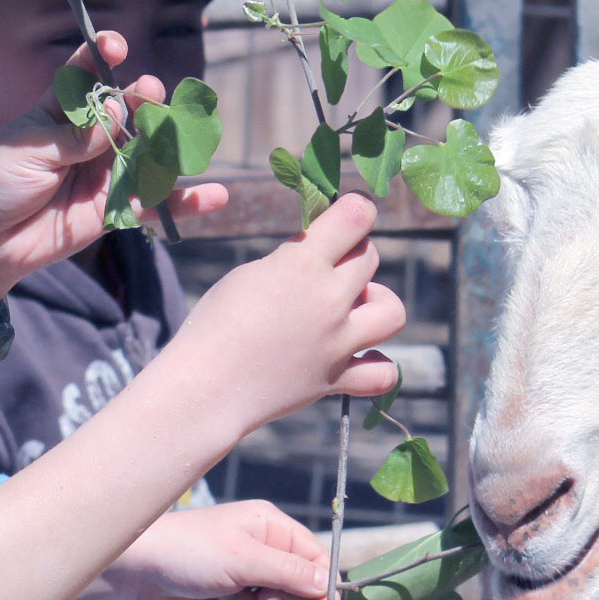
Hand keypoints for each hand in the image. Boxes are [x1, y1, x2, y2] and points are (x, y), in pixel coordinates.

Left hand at [0, 32, 227, 305]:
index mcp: (57, 114)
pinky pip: (154, 204)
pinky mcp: (114, 211)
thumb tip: (115, 110)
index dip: (101, 59)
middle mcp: (87, 140)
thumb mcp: (28, 149)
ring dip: (167, 142)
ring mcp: (103, 174)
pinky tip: (215, 196)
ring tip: (182, 134)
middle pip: (124, 111)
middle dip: (140, 98)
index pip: (83, 77)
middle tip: (148, 93)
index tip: (116, 47)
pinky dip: (185, 203)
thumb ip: (74, 134)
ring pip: (145, 153)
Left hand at [95, 503, 336, 599]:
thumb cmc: (189, 552)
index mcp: (270, 527)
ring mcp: (240, 576)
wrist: (136, 573)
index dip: (322, 586)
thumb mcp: (244, 559)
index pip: (315, 558)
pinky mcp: (222, 599)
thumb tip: (328, 584)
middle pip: (295, 591)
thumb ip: (290, 572)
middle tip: (253, 594)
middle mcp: (259, 550)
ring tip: (217, 594)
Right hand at [143, 194, 403, 436]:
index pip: (356, 216)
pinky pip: (384, 373)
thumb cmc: (214, 325)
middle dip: (352, 254)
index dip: (356, 211)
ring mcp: (338, 343)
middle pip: (369, 257)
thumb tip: (319, 257)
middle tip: (326, 266)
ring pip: (392, 310)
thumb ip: (291, 263)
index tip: (346, 216)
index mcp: (302, 265)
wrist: (205, 388)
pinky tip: (359, 356)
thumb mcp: (249, 276)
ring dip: (378, 301)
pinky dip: (378, 365)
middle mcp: (329, 301)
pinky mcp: (336, 380)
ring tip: (353, 309)